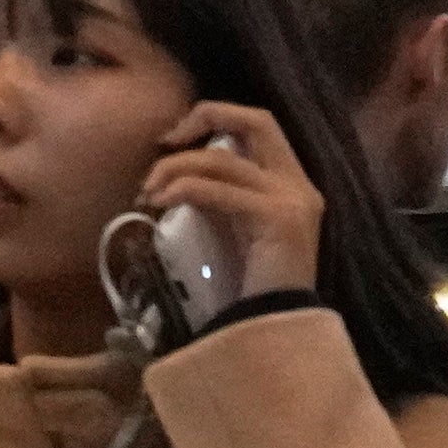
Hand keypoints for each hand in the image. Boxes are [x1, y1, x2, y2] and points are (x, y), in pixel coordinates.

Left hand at [137, 100, 323, 312]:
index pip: (259, 126)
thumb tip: (175, 174)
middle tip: (165, 142)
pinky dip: (184, 190)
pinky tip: (162, 202)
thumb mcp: (234, 229)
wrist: (276, 330)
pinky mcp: (277, 219)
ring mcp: (291, 200)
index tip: (176, 140)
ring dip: (175, 168)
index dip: (217, 117)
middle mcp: (298, 184)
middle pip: (255, 120)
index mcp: (293, 184)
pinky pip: (218, 191)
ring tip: (148, 192)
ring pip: (223, 160)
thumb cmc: (251, 288)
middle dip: (205, 117)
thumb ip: (220, 196)